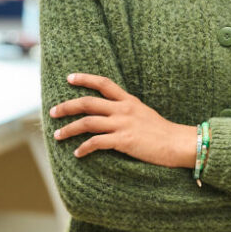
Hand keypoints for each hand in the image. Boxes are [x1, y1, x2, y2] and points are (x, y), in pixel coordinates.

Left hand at [49, 73, 196, 167]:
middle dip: (66, 106)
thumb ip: (128, 111)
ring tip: (57, 135)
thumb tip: (112, 114)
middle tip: (52, 112)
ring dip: (69, 129)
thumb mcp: (144, 113)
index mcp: (128, 100)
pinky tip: (77, 153)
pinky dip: (84, 148)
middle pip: (87, 103)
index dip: (84, 79)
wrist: (178, 143)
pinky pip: (97, 142)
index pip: (103, 83)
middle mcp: (123, 109)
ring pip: (87, 123)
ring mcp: (123, 124)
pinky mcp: (124, 140)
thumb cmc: (163, 132)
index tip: (69, 78)